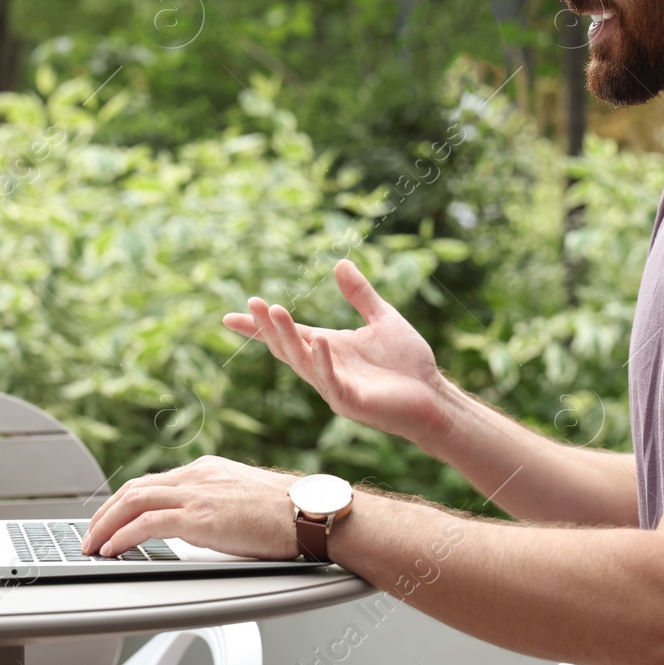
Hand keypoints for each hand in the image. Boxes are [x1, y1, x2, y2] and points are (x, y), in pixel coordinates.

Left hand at [80, 455, 302, 559]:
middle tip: (90, 533)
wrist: (310, 513)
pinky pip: (146, 523)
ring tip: (92, 544)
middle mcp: (198, 475)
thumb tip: (203, 528)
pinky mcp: (199, 516)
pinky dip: (122, 535)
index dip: (124, 501)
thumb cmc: (288, 514)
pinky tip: (112, 548)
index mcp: (207, 470)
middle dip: (105, 512)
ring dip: (105, 524)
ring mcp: (197, 493)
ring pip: (133, 501)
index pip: (153, 482)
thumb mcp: (243, 502)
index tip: (110, 518)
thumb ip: (217, 507)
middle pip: (134, 487)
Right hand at [222, 259, 454, 449]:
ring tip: (276, 311)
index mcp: (329, 348)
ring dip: (288, 337)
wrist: (433, 395)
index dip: (259, 326)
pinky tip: (320, 340)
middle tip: (253, 303)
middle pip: (287, 347)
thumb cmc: (409, 363)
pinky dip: (323, 361)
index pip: (288, 334)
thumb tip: (340, 263)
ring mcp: (335, 386)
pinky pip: (331, 380)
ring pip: (302, 362)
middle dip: (268, 326)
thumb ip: (360, 294)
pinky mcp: (351, 401)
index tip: (230, 315)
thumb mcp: (382, 318)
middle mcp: (325, 368)